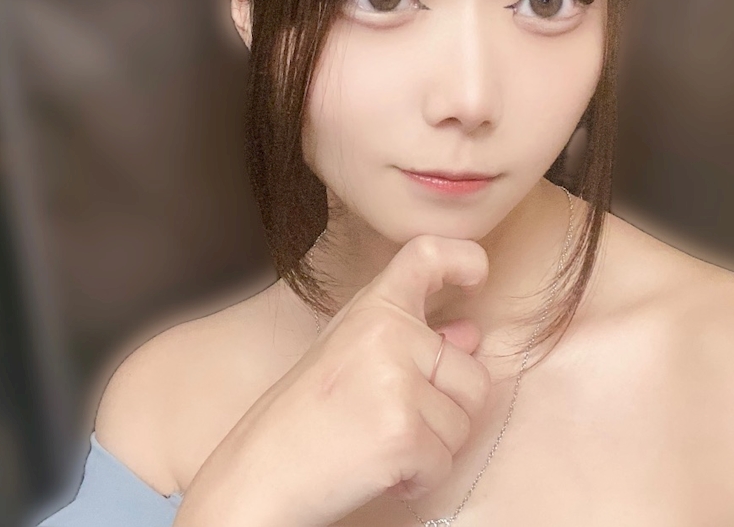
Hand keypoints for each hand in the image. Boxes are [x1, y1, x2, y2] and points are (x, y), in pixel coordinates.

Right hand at [172, 235, 491, 526]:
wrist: (258, 474)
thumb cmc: (306, 415)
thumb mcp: (355, 356)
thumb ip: (414, 341)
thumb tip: (470, 334)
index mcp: (373, 308)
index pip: (428, 255)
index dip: (464, 258)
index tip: (474, 277)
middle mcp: (389, 334)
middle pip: (472, 374)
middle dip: (447, 412)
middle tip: (391, 420)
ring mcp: (397, 382)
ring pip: (463, 423)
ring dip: (431, 448)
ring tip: (378, 443)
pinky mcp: (402, 433)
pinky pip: (445, 462)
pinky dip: (419, 478)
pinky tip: (380, 469)